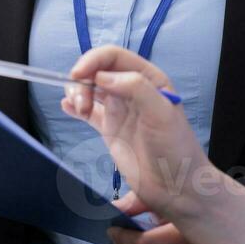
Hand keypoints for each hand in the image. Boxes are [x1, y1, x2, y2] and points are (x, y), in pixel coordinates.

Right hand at [60, 45, 215, 221]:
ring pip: (90, 89)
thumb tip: (102, 76)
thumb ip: (136, 88)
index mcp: (149, 78)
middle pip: (97, 71)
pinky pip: (88, 111)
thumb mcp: (161, 113)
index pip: (114, 57)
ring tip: (79, 109)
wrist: (176, 186)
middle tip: (81, 103)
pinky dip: (74, 106)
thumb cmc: (176, 148)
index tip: (78, 74)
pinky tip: (68, 108)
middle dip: (82, 80)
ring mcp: (120, 109)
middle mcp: (132, 90)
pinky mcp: (110, 129)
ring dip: (77, 93)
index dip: (93, 60)